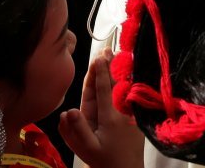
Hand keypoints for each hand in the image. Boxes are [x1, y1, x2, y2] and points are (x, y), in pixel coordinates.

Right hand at [60, 52, 143, 167]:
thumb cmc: (104, 162)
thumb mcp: (86, 149)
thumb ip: (75, 130)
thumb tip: (67, 111)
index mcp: (110, 118)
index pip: (104, 90)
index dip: (100, 72)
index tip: (98, 57)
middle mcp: (123, 112)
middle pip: (115, 84)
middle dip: (111, 66)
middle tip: (108, 49)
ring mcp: (131, 114)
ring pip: (124, 88)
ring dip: (120, 71)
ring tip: (117, 55)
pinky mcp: (136, 117)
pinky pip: (130, 96)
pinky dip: (127, 83)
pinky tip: (126, 73)